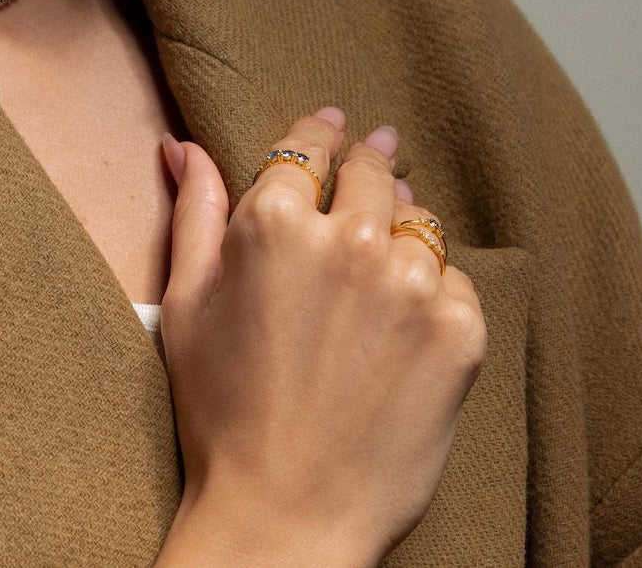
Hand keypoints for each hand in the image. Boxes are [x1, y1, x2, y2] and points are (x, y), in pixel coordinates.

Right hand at [153, 109, 486, 567]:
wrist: (286, 515)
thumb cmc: (221, 411)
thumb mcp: (187, 300)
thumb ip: (194, 209)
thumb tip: (181, 145)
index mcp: (275, 222)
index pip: (309, 146)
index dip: (321, 131)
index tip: (334, 126)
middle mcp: (350, 241)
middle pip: (372, 171)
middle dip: (368, 164)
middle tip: (374, 161)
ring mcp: (412, 286)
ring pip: (419, 221)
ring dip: (403, 226)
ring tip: (385, 255)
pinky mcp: (460, 333)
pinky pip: (456, 280)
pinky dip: (436, 287)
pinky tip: (406, 315)